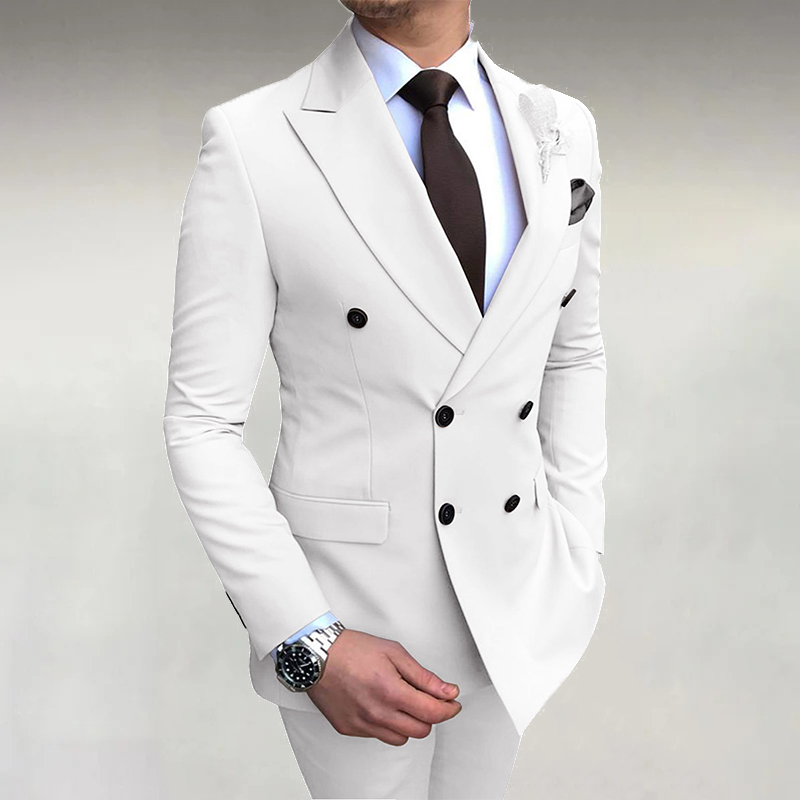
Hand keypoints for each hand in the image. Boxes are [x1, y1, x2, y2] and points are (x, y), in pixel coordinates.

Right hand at [306, 629, 461, 745]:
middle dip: (430, 715)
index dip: (448, 708)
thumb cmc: (352, 649)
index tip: (452, 703)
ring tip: (401, 702)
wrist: (317, 656)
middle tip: (428, 700)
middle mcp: (377, 713)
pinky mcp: (350, 729)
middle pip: (420, 730)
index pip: (432, 713)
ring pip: (401, 738)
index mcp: (391, 691)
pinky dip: (386, 724)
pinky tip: (381, 706)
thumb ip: (424, 676)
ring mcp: (362, 724)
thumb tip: (447, 691)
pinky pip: (378, 736)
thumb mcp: (394, 653)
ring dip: (408, 723)